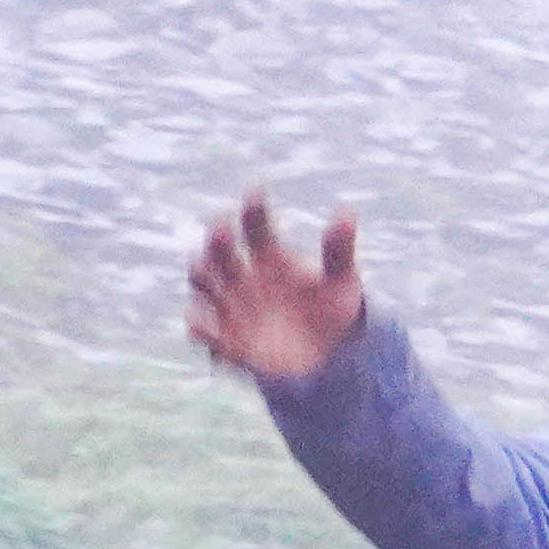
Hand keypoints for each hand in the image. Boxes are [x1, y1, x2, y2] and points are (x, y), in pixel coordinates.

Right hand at [187, 192, 368, 384]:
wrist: (327, 357)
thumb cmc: (332, 311)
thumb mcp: (341, 282)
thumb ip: (339, 250)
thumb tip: (347, 210)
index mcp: (268, 256)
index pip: (255, 226)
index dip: (254, 209)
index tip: (256, 190)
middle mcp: (242, 274)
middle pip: (220, 250)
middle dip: (218, 239)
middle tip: (222, 225)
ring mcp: (230, 304)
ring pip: (203, 282)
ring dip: (201, 273)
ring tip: (207, 270)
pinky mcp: (225, 338)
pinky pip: (204, 330)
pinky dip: (200, 327)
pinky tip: (202, 326)